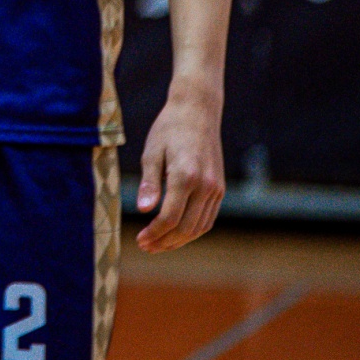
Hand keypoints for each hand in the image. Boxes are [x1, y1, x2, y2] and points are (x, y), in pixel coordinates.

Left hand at [135, 88, 225, 252]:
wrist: (197, 112)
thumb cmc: (168, 129)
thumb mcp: (151, 152)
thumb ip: (149, 183)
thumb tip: (143, 210)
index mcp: (186, 176)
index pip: (170, 218)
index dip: (154, 233)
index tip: (139, 240)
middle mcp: (206, 186)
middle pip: (186, 228)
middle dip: (165, 241)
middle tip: (146, 247)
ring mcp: (216, 188)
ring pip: (200, 226)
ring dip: (179, 240)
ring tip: (158, 244)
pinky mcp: (220, 188)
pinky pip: (208, 217)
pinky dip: (193, 230)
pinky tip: (175, 232)